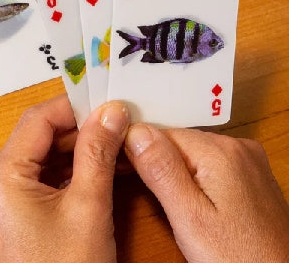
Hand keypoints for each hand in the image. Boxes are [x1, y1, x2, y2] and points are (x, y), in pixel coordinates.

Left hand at [0, 95, 128, 262]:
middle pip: (32, 141)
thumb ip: (98, 152)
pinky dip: (55, 176)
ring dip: (67, 154)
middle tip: (112, 127)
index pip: (36, 121)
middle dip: (74, 132)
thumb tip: (111, 111)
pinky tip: (86, 174)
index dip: (72, 107)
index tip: (103, 103)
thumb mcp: (89, 209)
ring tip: (106, 149)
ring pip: (32, 162)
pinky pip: (27, 183)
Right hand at [125, 124, 288, 262]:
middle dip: (160, 167)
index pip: (159, 133)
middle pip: (177, 143)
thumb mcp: (190, 218)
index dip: (139, 154)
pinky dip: (198, 182)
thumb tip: (135, 131)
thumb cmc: (241, 260)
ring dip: (178, 176)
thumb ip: (161, 170)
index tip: (128, 177)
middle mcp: (238, 148)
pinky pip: (211, 166)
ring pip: (192, 155)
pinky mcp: (252, 178)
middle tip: (163, 204)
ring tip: (183, 212)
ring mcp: (248, 162)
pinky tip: (200, 208)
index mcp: (221, 151)